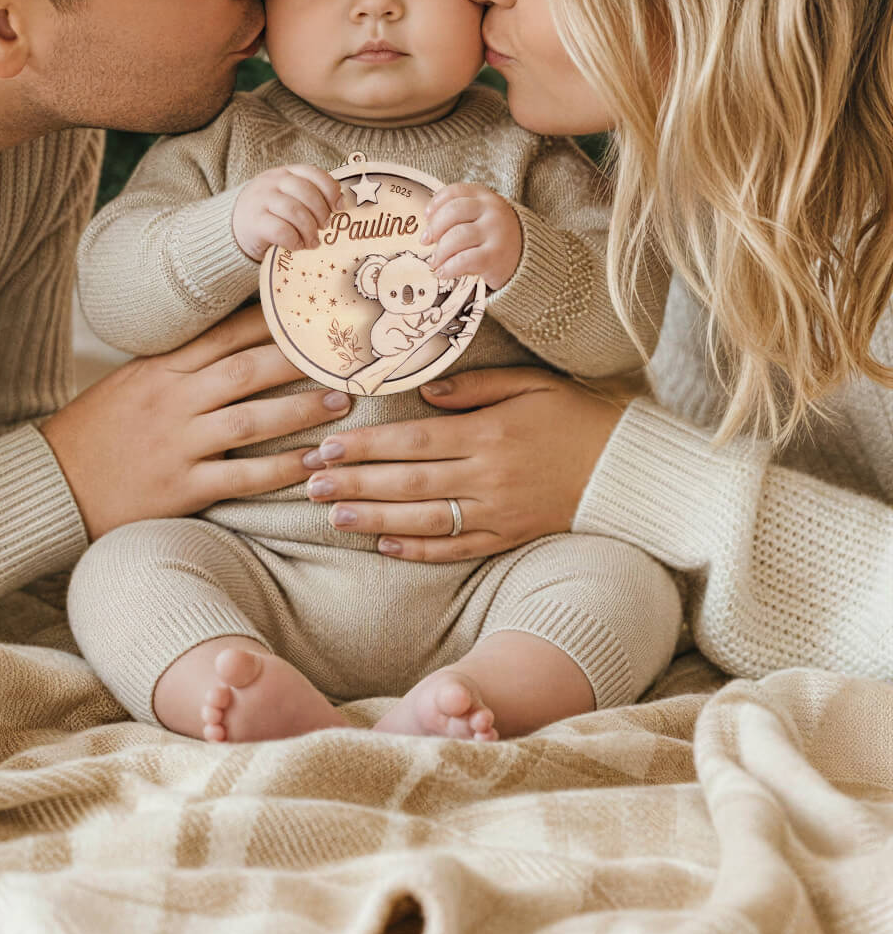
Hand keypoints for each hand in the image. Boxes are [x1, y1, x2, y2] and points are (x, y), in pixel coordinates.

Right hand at [41, 301, 350, 540]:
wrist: (51, 485)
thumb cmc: (97, 430)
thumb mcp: (132, 381)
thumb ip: (179, 362)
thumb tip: (232, 337)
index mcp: (160, 368)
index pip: (224, 334)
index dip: (271, 322)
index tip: (310, 313)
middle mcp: (172, 400)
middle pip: (246, 370)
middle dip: (298, 361)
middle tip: (342, 356)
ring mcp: (177, 444)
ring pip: (250, 419)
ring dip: (300, 410)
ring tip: (340, 402)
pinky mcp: (181, 487)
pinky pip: (242, 475)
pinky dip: (281, 468)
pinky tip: (313, 462)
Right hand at [232, 163, 343, 261]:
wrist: (232, 224)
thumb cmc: (270, 212)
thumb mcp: (287, 195)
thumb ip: (310, 196)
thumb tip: (341, 205)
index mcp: (286, 173)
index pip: (313, 173)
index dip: (330, 190)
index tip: (338, 208)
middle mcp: (273, 182)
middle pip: (306, 192)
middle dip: (321, 212)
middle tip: (325, 227)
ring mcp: (262, 200)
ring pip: (294, 211)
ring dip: (309, 229)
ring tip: (313, 242)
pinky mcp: (254, 222)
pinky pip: (280, 230)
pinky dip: (293, 240)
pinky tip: (296, 246)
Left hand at [300, 363, 625, 561]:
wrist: (624, 469)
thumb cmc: (575, 415)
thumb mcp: (531, 383)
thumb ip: (476, 386)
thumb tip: (425, 393)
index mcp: (488, 434)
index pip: (413, 441)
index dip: (367, 446)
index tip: (328, 446)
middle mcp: (487, 476)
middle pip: (408, 482)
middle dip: (356, 482)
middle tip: (310, 482)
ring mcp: (496, 512)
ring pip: (424, 519)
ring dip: (374, 518)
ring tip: (333, 515)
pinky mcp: (507, 537)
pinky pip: (456, 548)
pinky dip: (419, 549)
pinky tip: (384, 545)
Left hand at [422, 184, 522, 290]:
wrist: (526, 258)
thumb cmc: (493, 236)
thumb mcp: (481, 216)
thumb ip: (459, 214)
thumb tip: (427, 230)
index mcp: (485, 196)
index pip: (455, 191)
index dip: (436, 203)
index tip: (426, 216)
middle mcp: (492, 211)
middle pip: (453, 212)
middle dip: (434, 228)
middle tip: (425, 241)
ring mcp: (495, 232)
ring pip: (457, 236)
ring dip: (440, 251)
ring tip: (434, 262)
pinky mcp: (495, 256)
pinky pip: (464, 260)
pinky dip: (449, 267)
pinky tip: (444, 272)